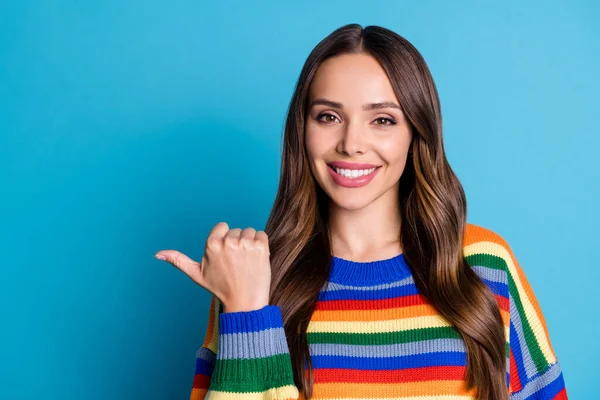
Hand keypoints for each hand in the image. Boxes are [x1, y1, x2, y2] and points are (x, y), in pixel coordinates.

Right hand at [155, 222, 270, 312]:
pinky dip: (261, 245)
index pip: (222, 227)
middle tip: (236, 263)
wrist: (245, 301)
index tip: (225, 255)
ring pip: (249, 231)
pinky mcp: (262, 247)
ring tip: (246, 262)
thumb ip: (179, 260)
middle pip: (236, 230)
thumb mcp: (197, 274)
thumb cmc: (220, 288)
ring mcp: (246, 244)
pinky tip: (256, 259)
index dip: (224, 239)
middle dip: (237, 243)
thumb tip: (158, 254)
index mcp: (212, 244)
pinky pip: (262, 235)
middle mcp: (229, 242)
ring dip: (249, 243)